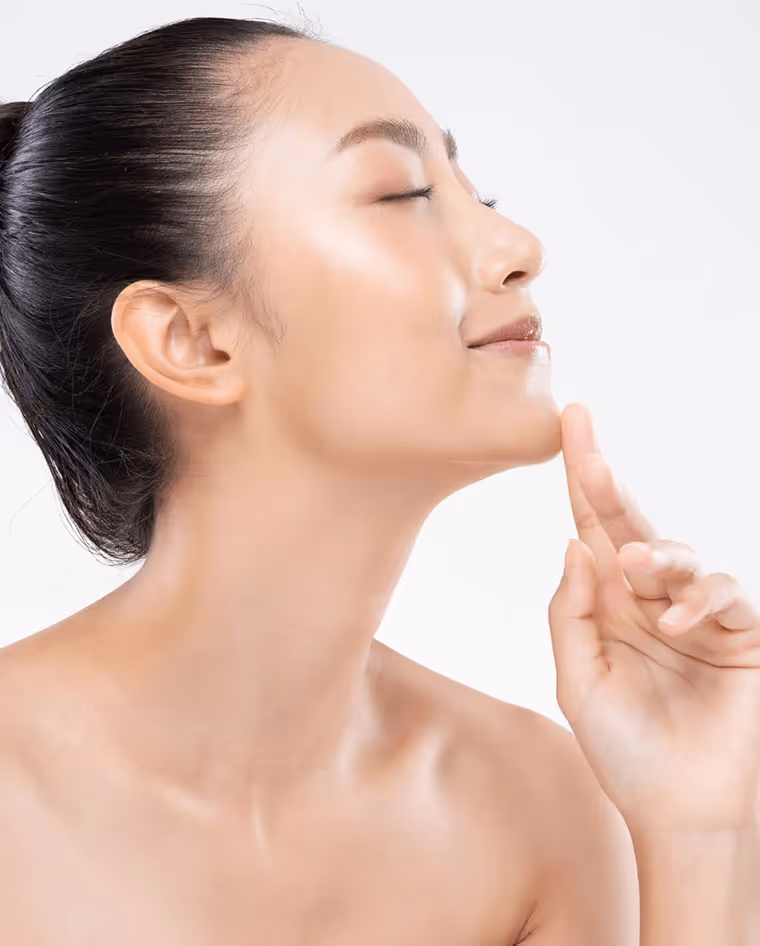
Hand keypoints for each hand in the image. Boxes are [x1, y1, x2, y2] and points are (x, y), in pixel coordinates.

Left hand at [548, 403, 759, 834]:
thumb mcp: (578, 680)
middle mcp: (648, 599)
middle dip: (604, 481)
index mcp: (607, 604)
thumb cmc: (623, 748)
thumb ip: (572, 612)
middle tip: (582, 443)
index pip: (589, 529)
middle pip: (628, 524)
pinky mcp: (740, 635)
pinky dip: (700, 600)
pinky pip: (724, 595)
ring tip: (632, 568)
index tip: (568, 422)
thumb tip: (573, 544)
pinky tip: (678, 623)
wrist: (677, 811)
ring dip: (653, 552)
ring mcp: (695, 614)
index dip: (579, 479)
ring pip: (677, 554)